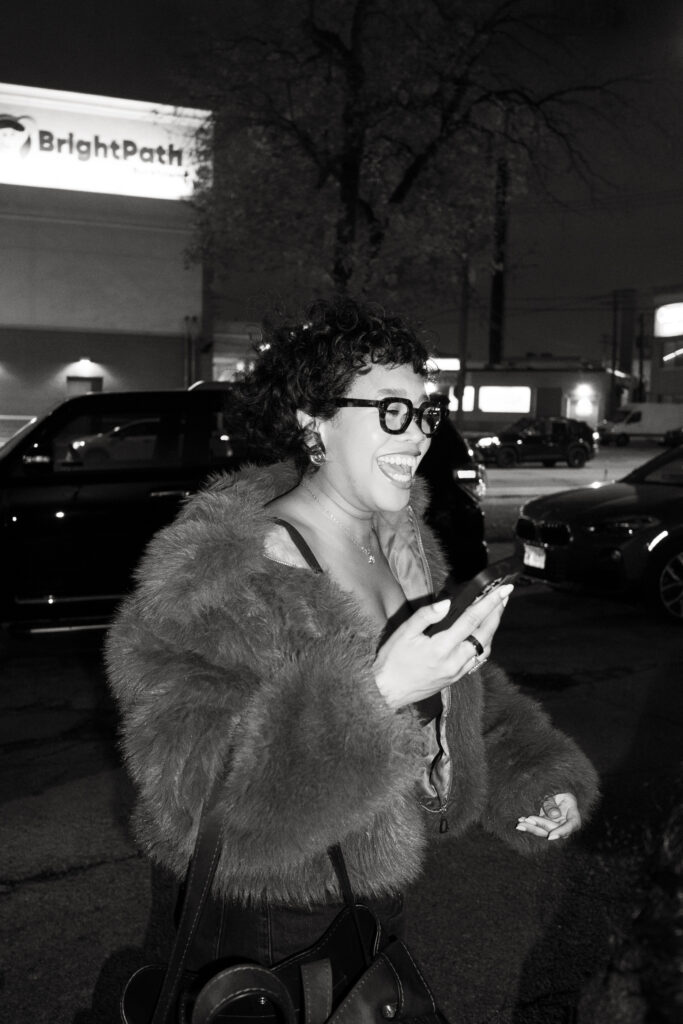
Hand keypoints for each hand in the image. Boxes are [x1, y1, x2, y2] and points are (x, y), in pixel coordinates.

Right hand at [373, 583, 512, 708]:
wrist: (388, 692)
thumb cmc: (393, 660)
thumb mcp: (404, 633)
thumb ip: (426, 615)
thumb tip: (447, 602)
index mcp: (441, 647)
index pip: (472, 620)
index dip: (490, 603)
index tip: (503, 589)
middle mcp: (455, 661)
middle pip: (485, 634)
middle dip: (497, 613)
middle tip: (505, 595)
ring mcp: (458, 672)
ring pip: (485, 648)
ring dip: (493, 628)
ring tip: (496, 610)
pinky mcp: (456, 678)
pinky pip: (478, 659)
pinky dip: (485, 643)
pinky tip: (483, 633)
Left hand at [515, 793, 581, 840]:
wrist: (554, 787)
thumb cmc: (557, 787)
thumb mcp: (556, 790)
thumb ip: (554, 802)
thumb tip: (554, 815)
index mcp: (573, 814)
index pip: (571, 825)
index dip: (562, 832)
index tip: (550, 836)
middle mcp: (565, 823)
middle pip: (554, 830)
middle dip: (540, 826)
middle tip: (527, 820)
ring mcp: (555, 825)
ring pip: (544, 830)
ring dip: (531, 827)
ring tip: (520, 824)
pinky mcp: (545, 824)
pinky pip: (538, 826)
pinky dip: (529, 824)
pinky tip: (520, 820)